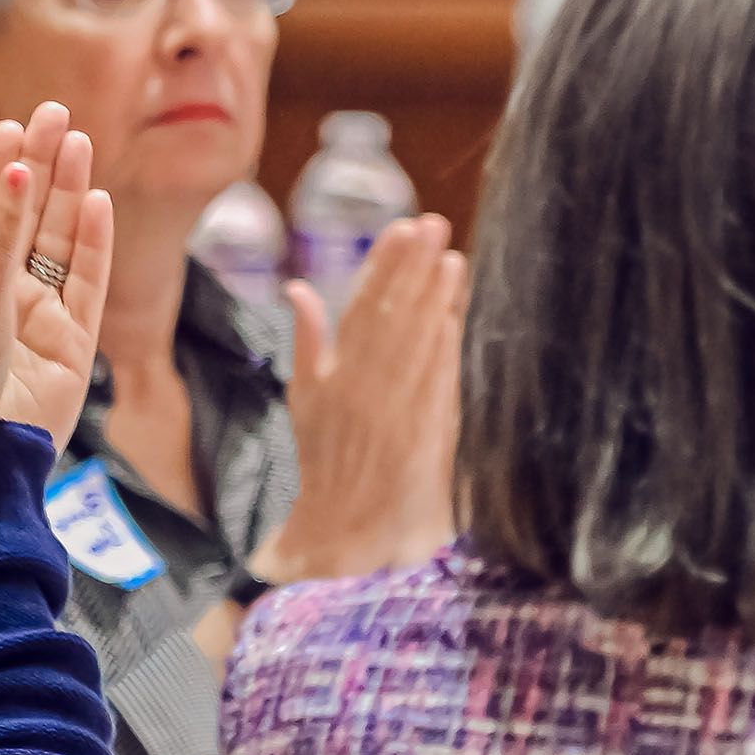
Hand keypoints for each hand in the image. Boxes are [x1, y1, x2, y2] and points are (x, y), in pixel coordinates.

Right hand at [251, 216, 467, 583]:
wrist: (346, 531)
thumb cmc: (323, 461)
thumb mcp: (301, 398)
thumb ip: (305, 340)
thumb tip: (298, 288)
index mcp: (333, 375)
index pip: (362, 307)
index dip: (383, 266)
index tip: (401, 228)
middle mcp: (365, 387)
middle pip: (394, 315)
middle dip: (414, 267)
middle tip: (432, 224)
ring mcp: (399, 407)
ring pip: (420, 340)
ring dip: (437, 295)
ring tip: (450, 255)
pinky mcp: (427, 427)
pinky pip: (438, 374)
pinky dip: (448, 339)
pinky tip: (456, 309)